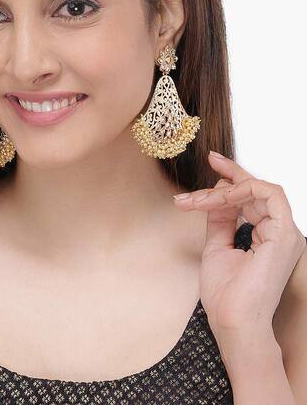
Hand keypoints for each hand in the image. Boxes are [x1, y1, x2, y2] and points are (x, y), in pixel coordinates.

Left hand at [173, 151, 305, 342]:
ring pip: (259, 190)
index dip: (235, 178)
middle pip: (256, 190)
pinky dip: (242, 191)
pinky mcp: (283, 235)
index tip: (214, 163)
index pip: (254, 198)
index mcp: (268, 237)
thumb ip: (220, 221)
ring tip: (199, 199)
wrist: (232, 322)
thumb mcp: (217, 247)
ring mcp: (284, 234)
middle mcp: (279, 233)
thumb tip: (215, 197)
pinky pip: (268, 196)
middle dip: (229, 175)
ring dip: (225, 190)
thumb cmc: (226, 295)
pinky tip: (218, 198)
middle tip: (211, 160)